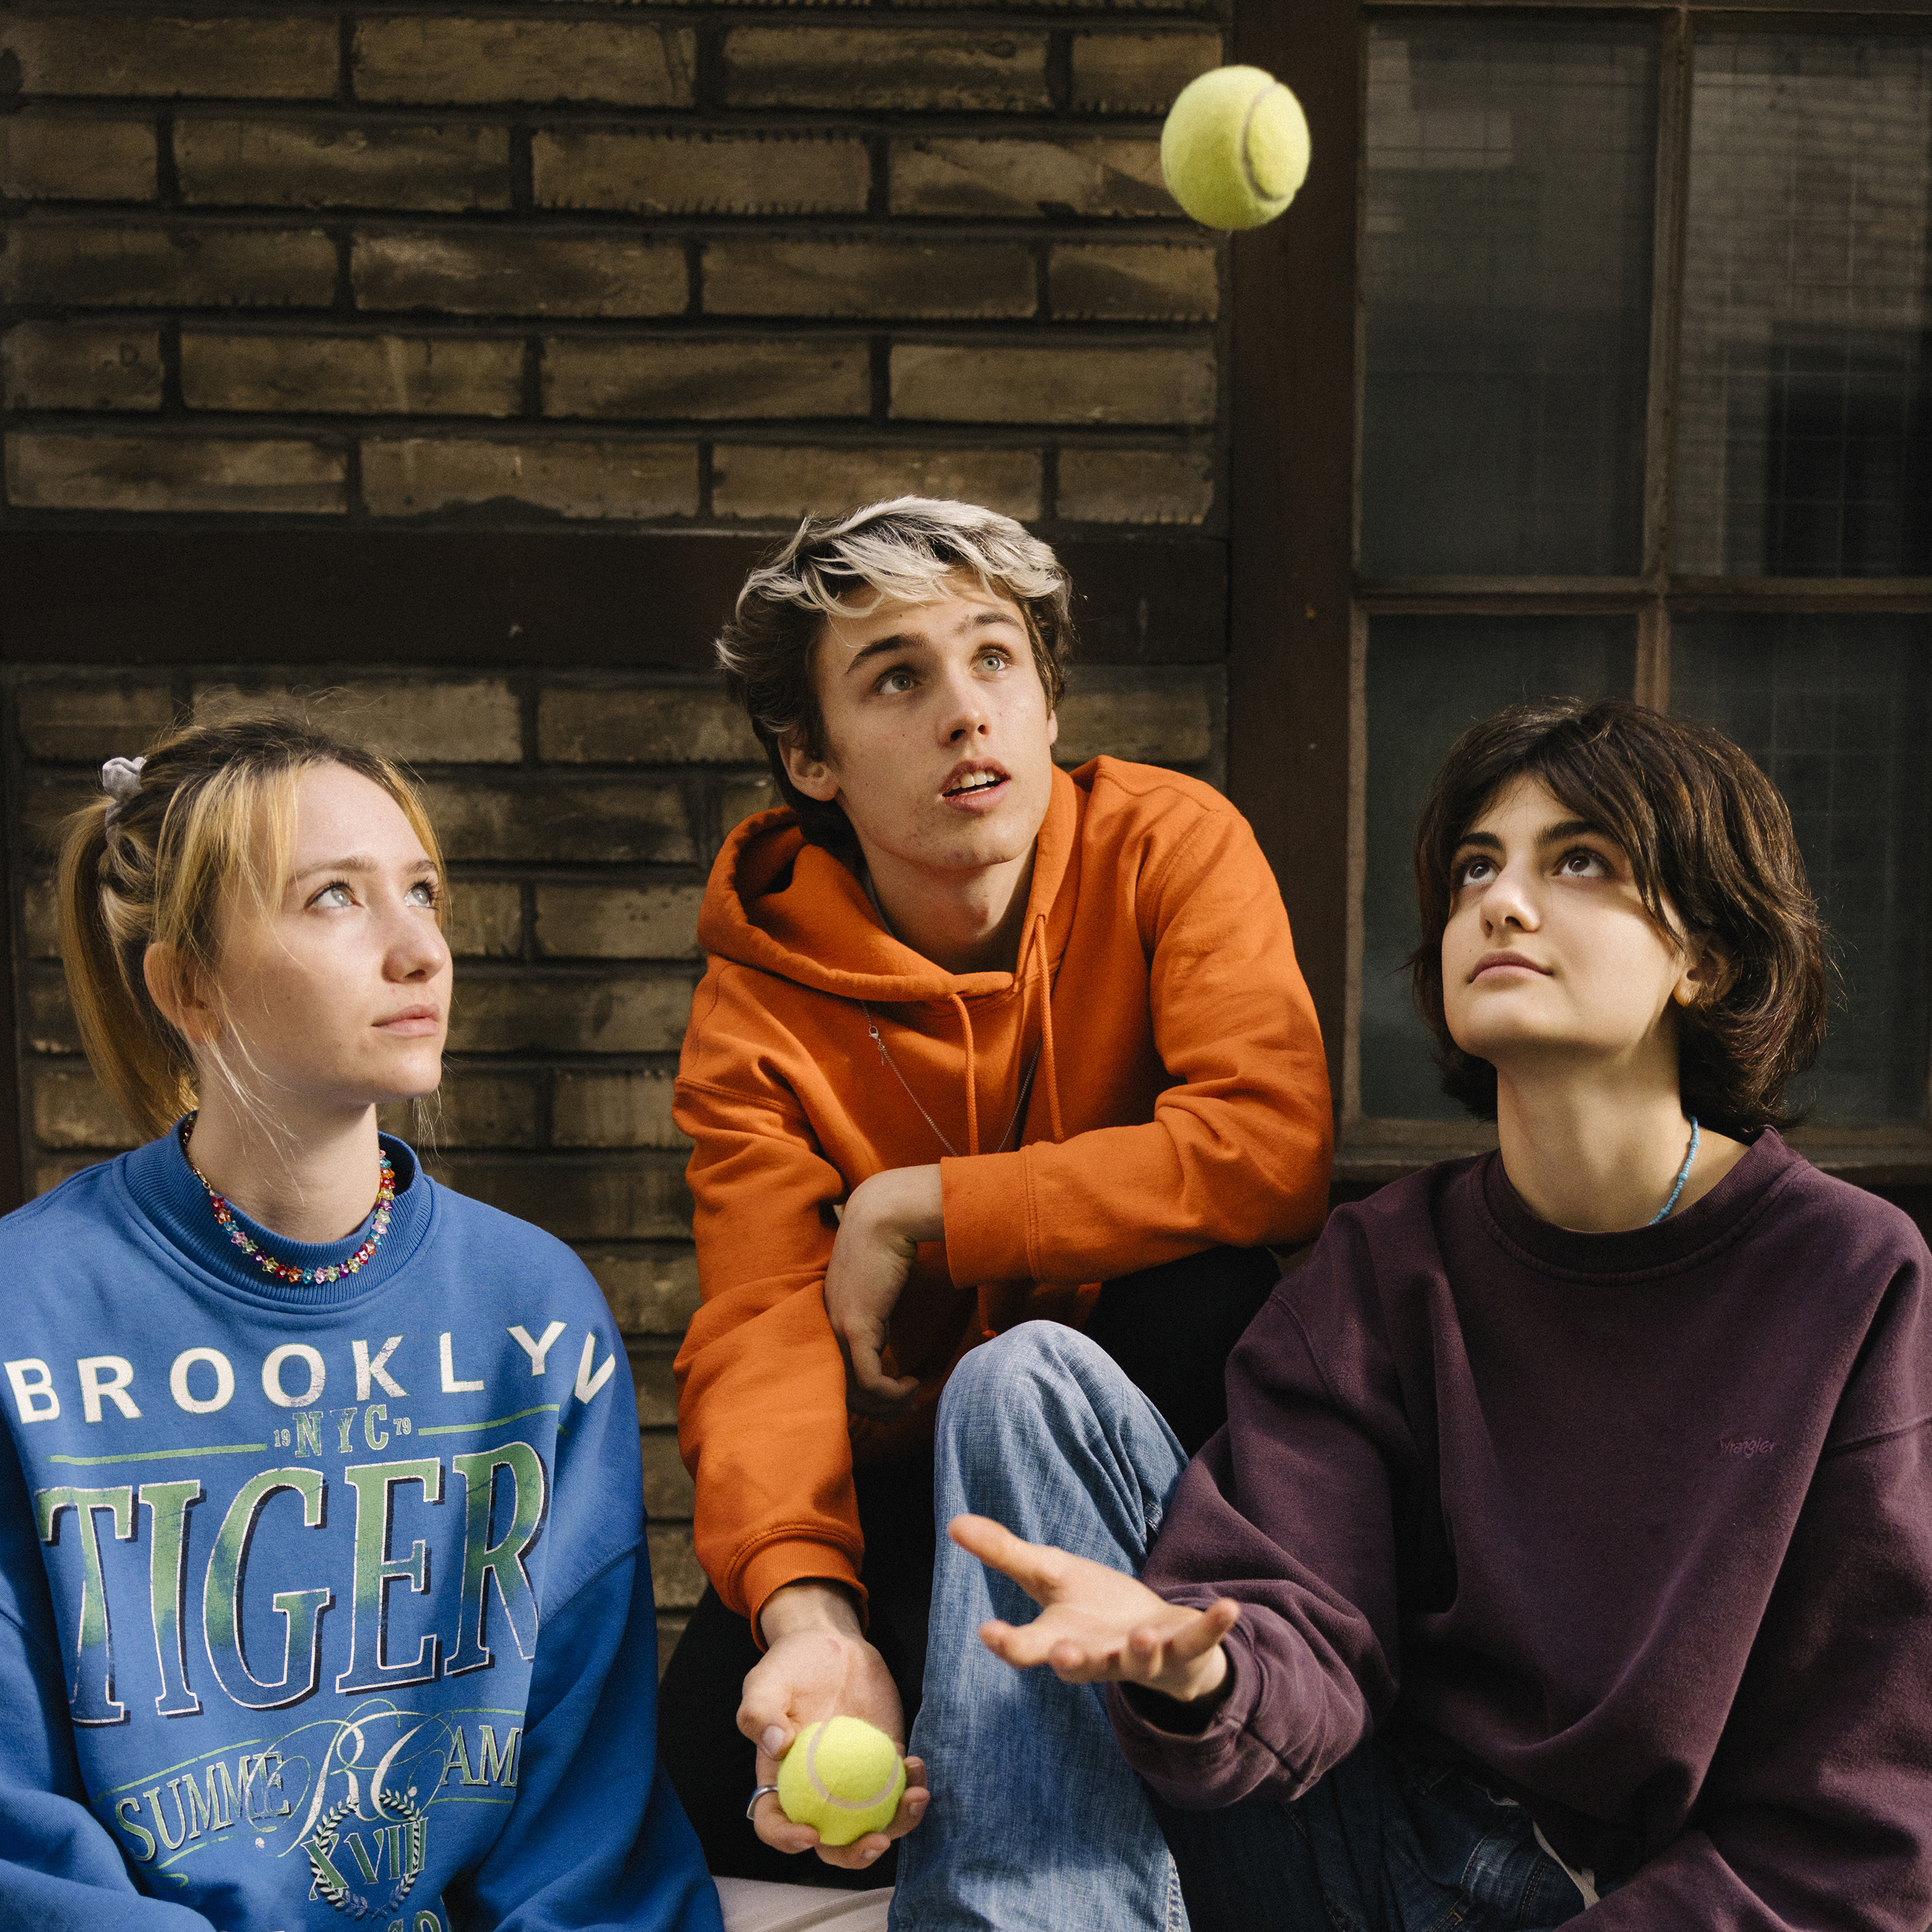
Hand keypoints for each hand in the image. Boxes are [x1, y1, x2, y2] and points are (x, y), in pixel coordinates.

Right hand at [740, 1581, 929, 1867]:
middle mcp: (818, 1792)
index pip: (775, 1823)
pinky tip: (916, 1765)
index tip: (809, 1833)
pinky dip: (911, 1786)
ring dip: (898, 1823)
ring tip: (915, 1797)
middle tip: (876, 1841)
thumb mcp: (763, 1684)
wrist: (829, 1644)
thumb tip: (775, 1744)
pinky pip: (898, 1788)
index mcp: (780, 1782)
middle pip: (832, 1842)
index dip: (788, 1839)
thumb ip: (760, 1713)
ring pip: (874, 1822)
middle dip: (854, 1855)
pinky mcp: (883, 1763)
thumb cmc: (789, 1667)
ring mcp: (854, 1783)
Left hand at [825, 1166, 943, 1418]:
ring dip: (888, 1403)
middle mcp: (827, 1325)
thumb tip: (886, 1335)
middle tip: (905, 1406)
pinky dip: (891, 1392)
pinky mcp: (855, 1326)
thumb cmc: (887, 1241)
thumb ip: (875, 1311)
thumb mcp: (877, 1285)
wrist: (884, 1215)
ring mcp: (838, 1327)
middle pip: (843, 1387)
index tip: (893, 1396)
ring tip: (913, 1396)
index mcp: (831, 1316)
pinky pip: (870, 1379)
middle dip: (876, 1407)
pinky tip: (912, 1383)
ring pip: (856, 1389)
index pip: (837, 1370)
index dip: (864, 1393)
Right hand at [949, 1514, 1237, 1704]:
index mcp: (1062, 1642)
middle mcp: (1100, 1657)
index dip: (1008, 1643)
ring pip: (1140, 1662)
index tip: (988, 1631)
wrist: (1152, 1637)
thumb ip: (1004, 1554)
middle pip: (1084, 1666)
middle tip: (1063, 1655)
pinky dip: (1214, 1626)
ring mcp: (1143, 1658)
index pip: (1028, 1649)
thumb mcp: (1046, 1576)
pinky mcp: (1182, 1648)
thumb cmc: (1091, 1609)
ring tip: (1143, 1636)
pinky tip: (1229, 1607)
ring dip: (1142, 1651)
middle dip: (1076, 1662)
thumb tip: (953, 1522)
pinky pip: (1200, 1640)